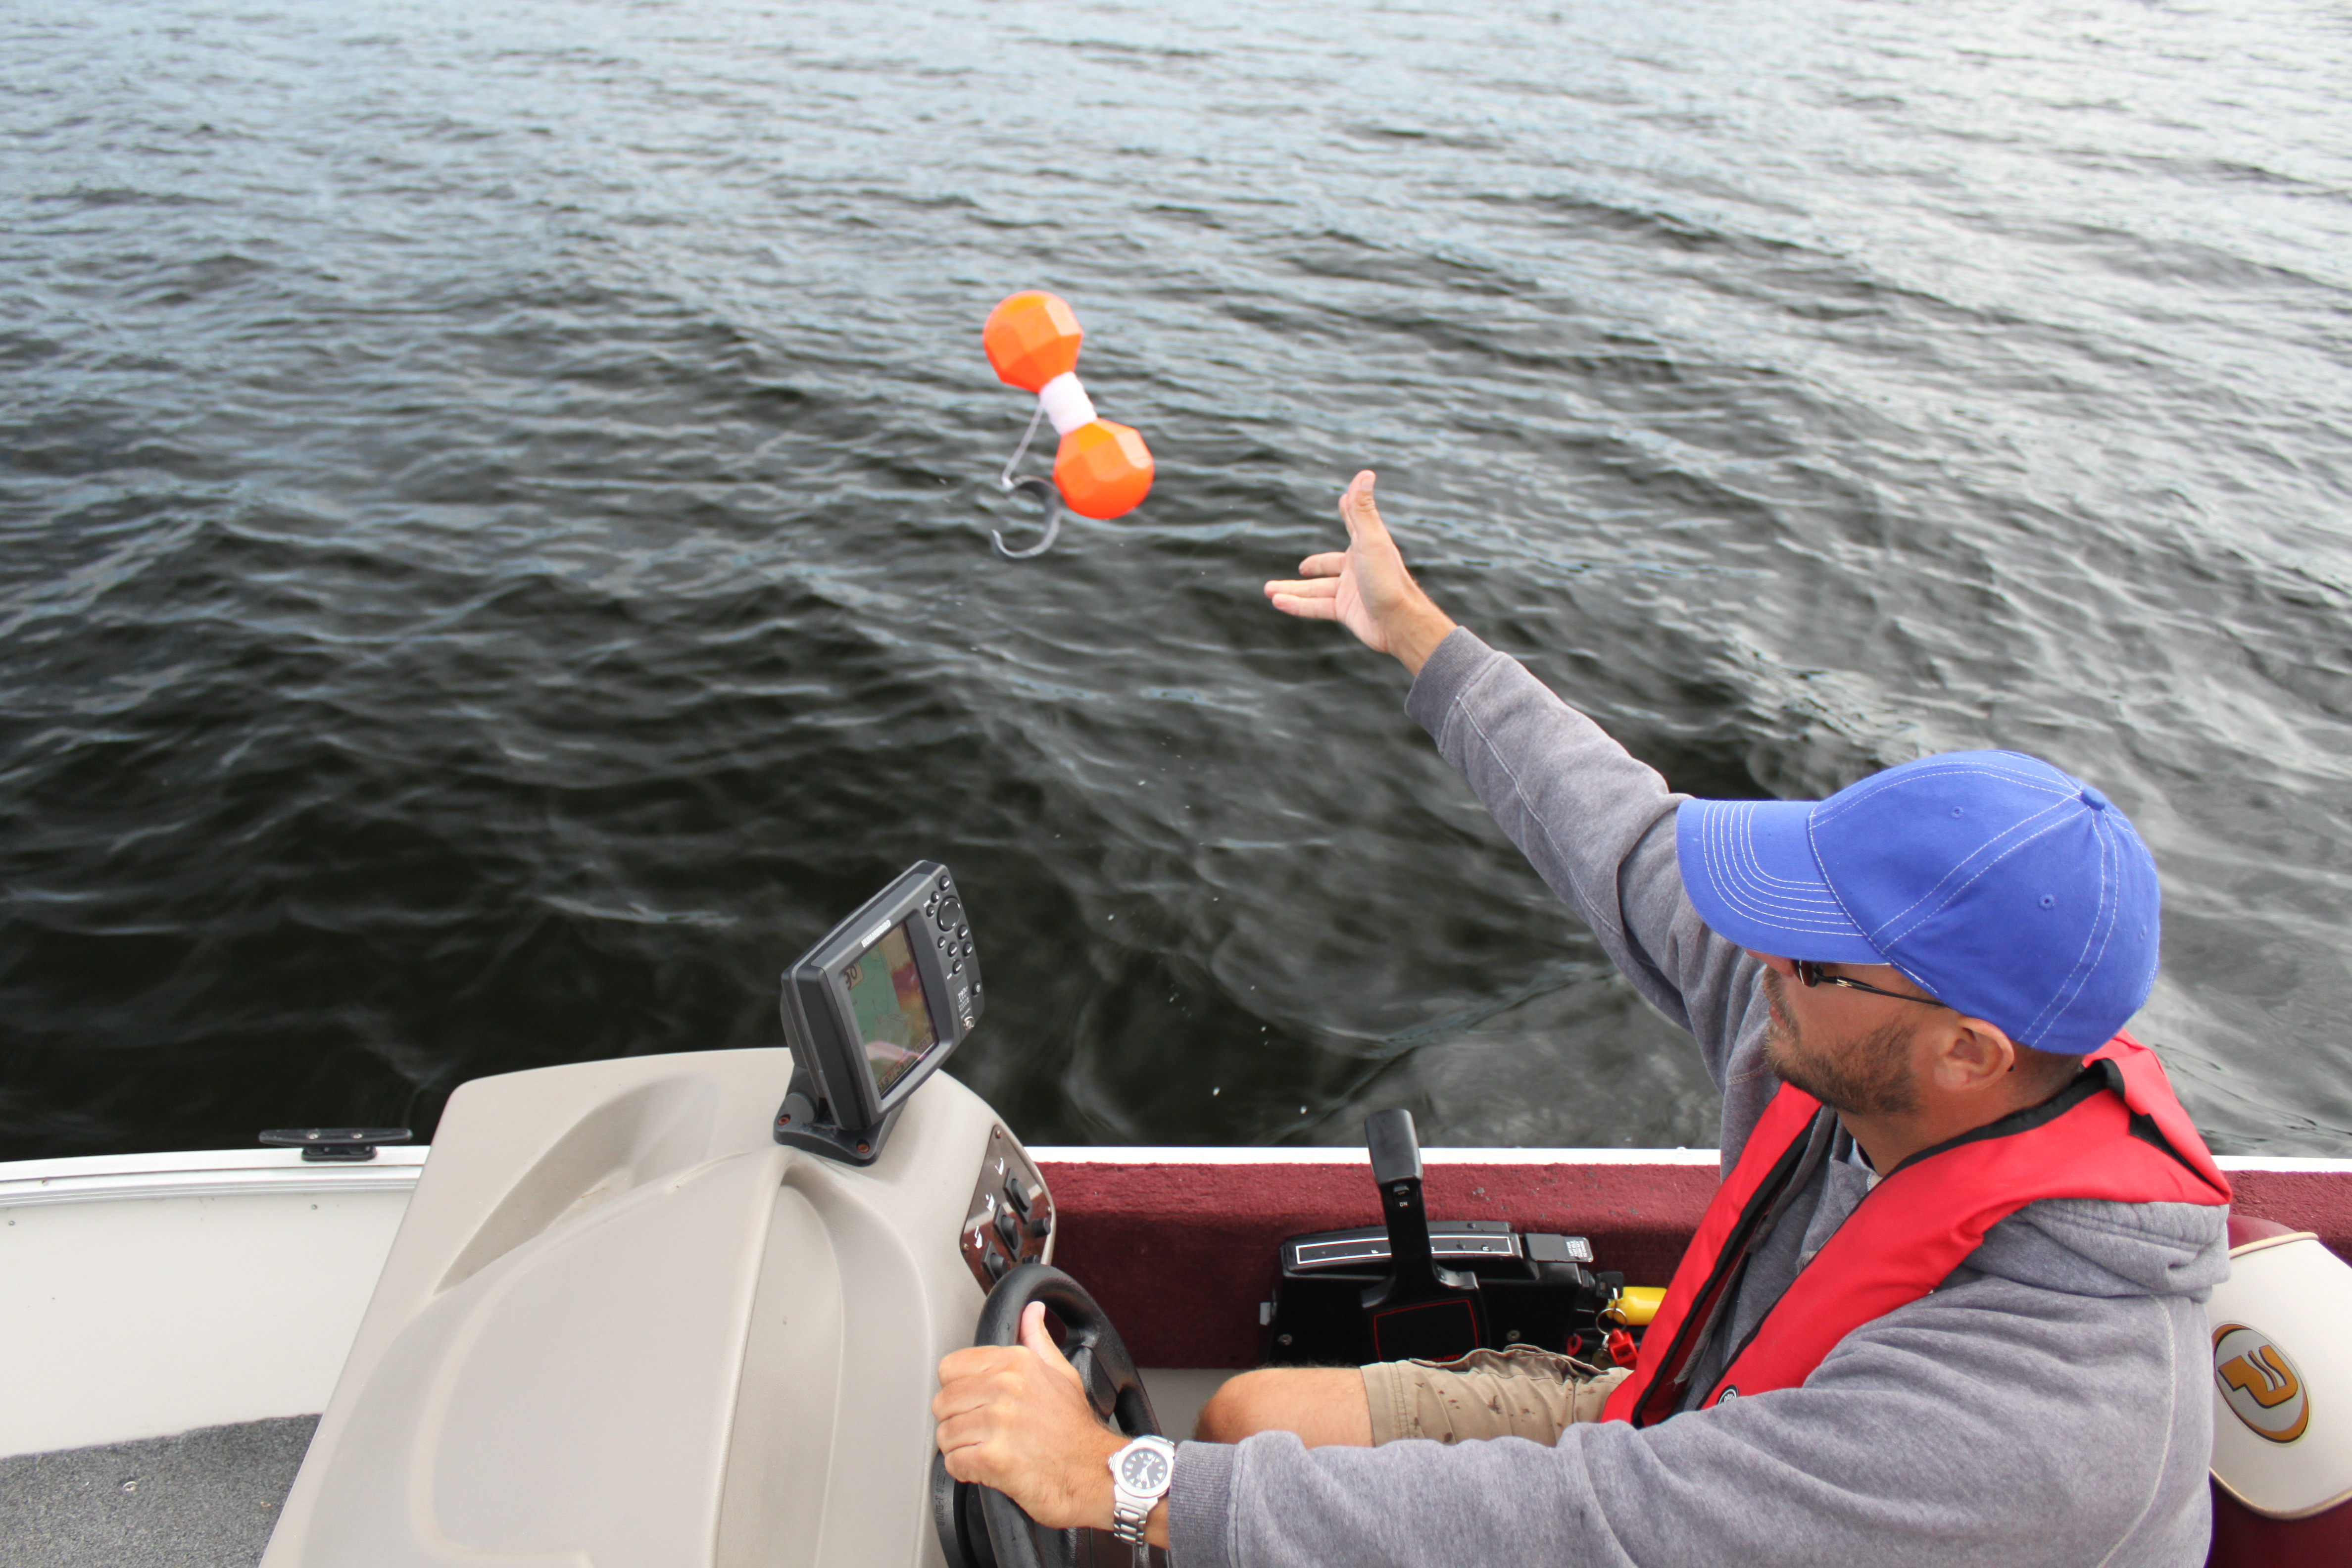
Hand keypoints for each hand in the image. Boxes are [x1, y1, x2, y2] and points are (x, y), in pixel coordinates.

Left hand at [934, 1302, 1134, 1533]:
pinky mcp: (993, 1459)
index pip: (951, 1367)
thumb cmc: (1076, 1429)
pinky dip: (965, 1471)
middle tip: (981, 1432)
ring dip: (960, 1448)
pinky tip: (987, 1468)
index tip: (974, 1402)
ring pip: (945, 1434)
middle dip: (957, 1420)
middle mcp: (1005, 1387)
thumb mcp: (1063, 1374)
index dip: (958, 1388)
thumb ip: (1038, 1341)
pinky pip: (953, 1463)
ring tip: (986, 1450)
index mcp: (1017, 1363)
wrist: (1095, 1473)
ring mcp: (999, 1423)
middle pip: (943, 1402)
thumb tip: (1032, 1311)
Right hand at [1263, 470, 1457, 674]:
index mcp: (1364, 547)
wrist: (1399, 622)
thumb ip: (1361, 509)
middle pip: (1326, 567)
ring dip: (1292, 590)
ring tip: (1268, 591)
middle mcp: (1357, 569)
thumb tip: (1365, 473)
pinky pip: (1316, 607)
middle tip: (1297, 569)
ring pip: (1316, 590)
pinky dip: (1297, 605)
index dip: (1348, 512)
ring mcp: (1351, 592)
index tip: (1343, 501)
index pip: (1353, 525)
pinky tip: (1278, 603)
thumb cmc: (1387, 578)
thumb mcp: (1370, 539)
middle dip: (1309, 568)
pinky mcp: (1346, 612)